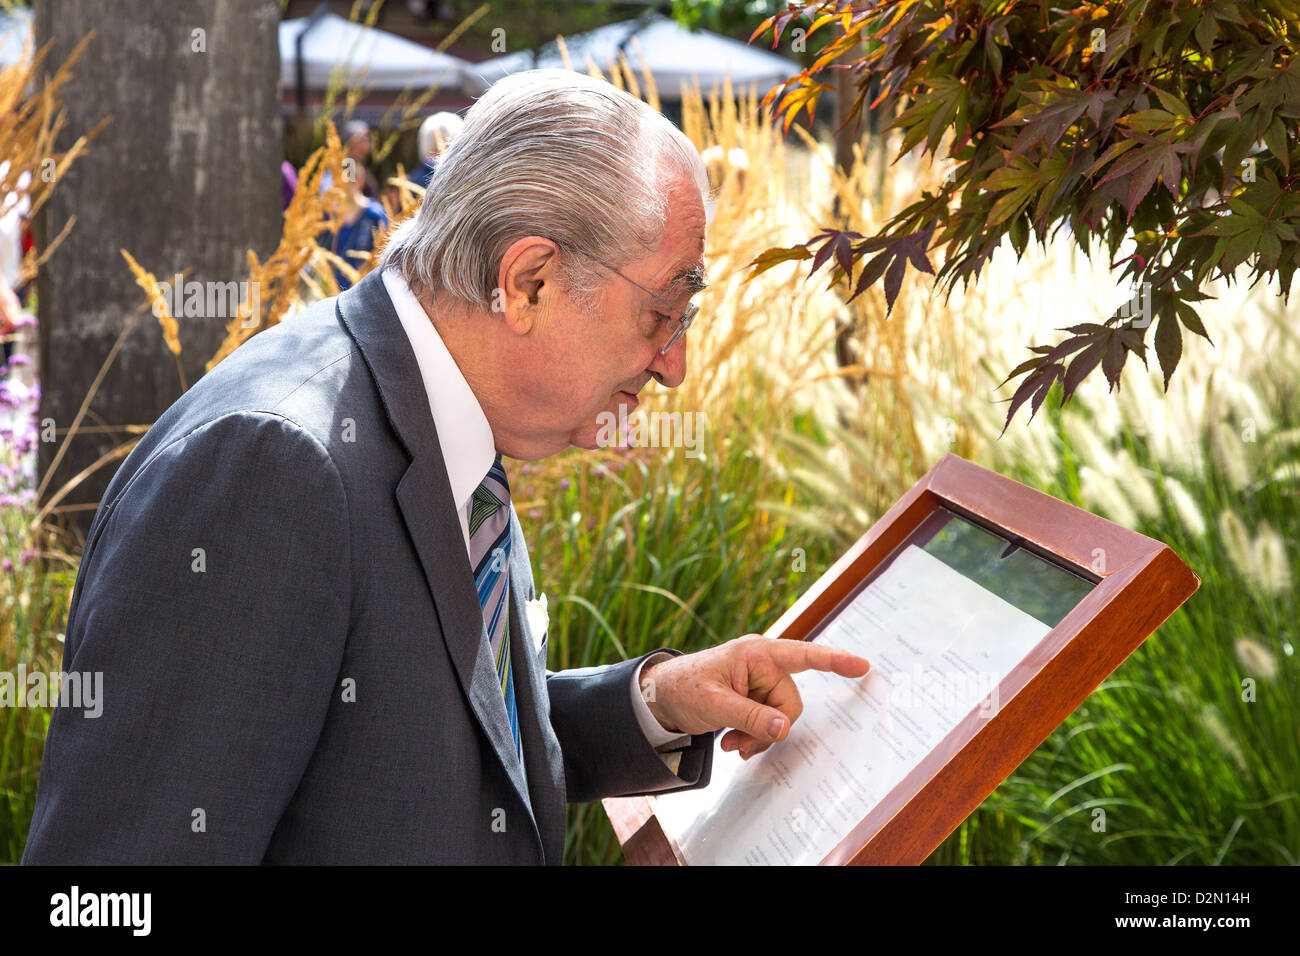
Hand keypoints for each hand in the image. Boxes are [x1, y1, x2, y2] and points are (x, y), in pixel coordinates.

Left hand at [639, 635, 870, 759]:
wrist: (662, 696)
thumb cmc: (684, 688)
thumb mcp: (714, 705)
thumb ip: (750, 717)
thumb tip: (784, 728)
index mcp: (756, 653)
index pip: (803, 656)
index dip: (834, 661)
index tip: (862, 665)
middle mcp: (763, 662)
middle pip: (791, 704)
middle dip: (768, 729)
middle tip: (737, 744)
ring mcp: (761, 679)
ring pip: (782, 717)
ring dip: (759, 736)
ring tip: (730, 742)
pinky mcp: (757, 695)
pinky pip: (772, 721)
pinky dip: (755, 736)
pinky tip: (733, 741)